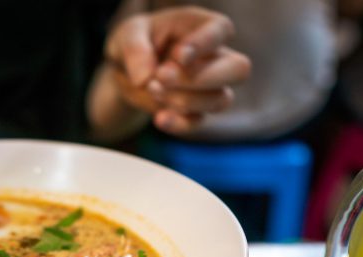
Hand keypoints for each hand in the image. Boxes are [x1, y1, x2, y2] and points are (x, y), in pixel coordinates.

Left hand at [99, 6, 250, 135]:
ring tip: (152, 88)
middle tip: (163, 77)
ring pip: (221, 100)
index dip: (204, 44)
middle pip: (239, 70)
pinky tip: (159, 119)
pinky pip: (198, 122)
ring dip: (185, 100)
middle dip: (202, 79)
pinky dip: (179, 124)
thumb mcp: (127, 35)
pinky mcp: (193, 111)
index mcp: (201, 26)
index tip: (178, 56)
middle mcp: (213, 56)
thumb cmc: (134, 42)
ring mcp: (208, 87)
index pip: (221, 30)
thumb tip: (146, 78)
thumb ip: (135, 49)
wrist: (123, 70)